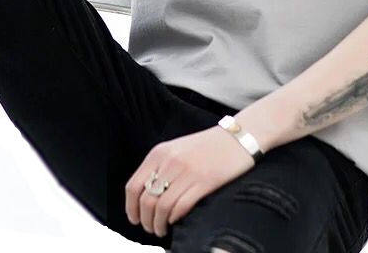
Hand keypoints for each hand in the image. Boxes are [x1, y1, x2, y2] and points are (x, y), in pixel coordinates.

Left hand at [125, 124, 255, 237]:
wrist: (236, 138)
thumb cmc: (207, 146)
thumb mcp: (176, 149)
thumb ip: (160, 167)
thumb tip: (145, 195)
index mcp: (159, 153)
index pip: (133, 186)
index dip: (131, 208)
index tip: (135, 218)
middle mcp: (170, 162)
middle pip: (146, 200)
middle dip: (145, 220)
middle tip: (150, 228)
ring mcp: (187, 172)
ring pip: (161, 207)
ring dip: (158, 224)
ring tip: (162, 229)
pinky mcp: (204, 182)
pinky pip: (180, 207)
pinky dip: (174, 218)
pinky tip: (176, 220)